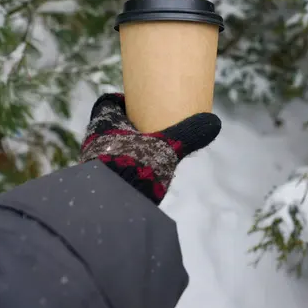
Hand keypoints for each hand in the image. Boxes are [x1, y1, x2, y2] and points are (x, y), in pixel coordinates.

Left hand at [80, 93, 220, 204]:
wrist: (110, 206)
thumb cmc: (135, 165)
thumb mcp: (167, 147)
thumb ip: (189, 134)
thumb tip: (214, 122)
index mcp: (104, 123)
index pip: (106, 103)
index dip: (120, 101)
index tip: (137, 104)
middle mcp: (93, 141)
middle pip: (108, 126)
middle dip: (127, 127)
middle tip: (149, 128)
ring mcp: (92, 165)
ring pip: (109, 149)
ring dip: (126, 149)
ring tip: (149, 154)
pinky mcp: (97, 185)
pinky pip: (111, 170)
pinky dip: (126, 169)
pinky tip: (143, 177)